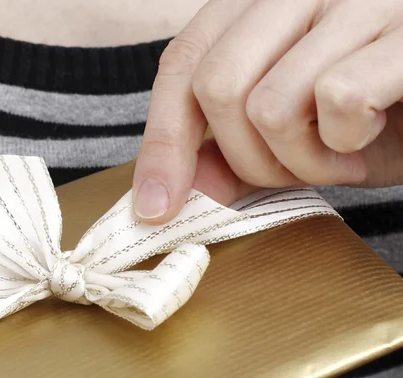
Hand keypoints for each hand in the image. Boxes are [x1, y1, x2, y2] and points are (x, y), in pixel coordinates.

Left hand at [133, 0, 402, 222]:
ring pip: (270, 104)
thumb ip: (224, 160)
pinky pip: (337, 98)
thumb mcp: (286, 142)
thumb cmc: (367, 119)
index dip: (161, 143)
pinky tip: (371, 135)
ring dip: (303, 161)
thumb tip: (160, 198)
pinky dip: (346, 142)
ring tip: (340, 155)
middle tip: (294, 171)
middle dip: (248, 159)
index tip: (155, 209)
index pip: (182, 64)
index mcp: (261, 6)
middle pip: (216, 87)